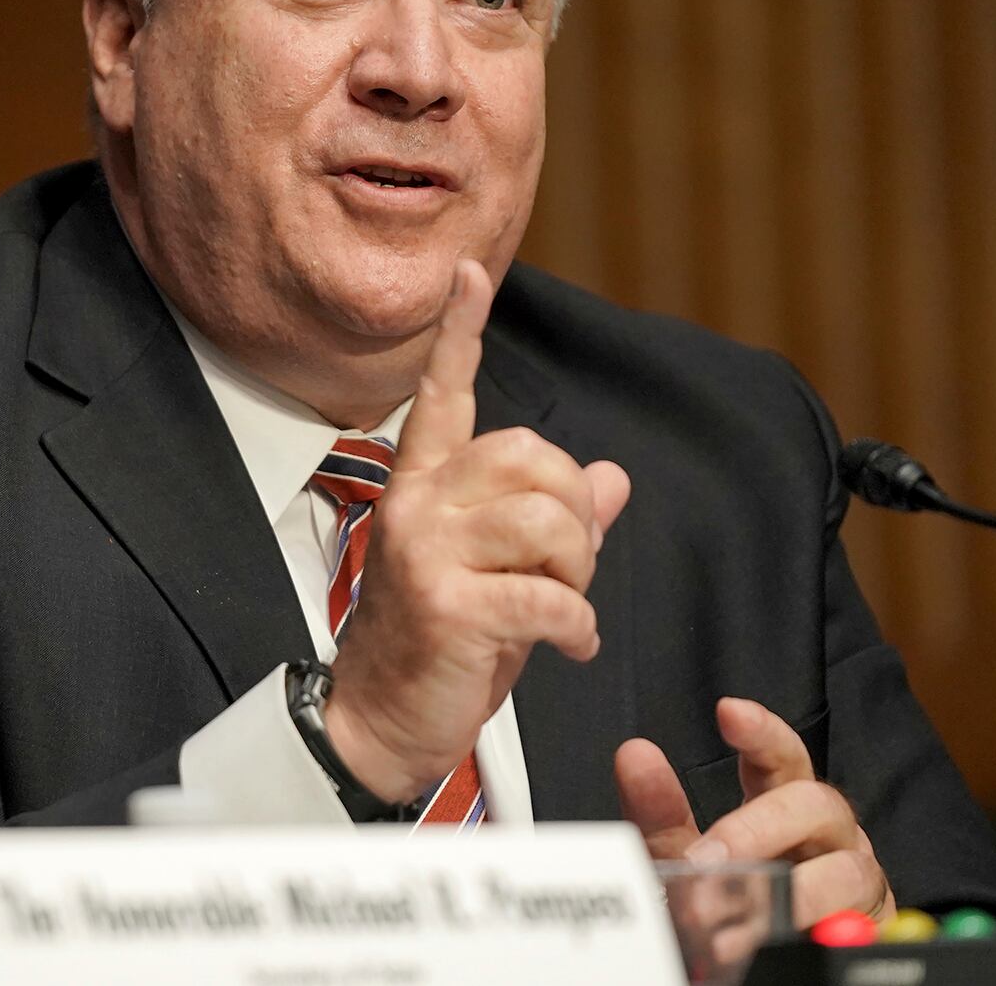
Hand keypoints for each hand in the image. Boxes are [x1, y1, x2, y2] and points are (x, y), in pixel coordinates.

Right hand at [325, 259, 631, 802]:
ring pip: (549, 520)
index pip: (445, 393)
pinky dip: (577, 625)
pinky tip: (570, 645)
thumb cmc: (441, 643)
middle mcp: (420, 505)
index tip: (468, 274)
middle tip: (570, 565)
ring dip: (580, 571)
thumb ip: (552, 521)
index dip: (461, 333)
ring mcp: (427, 553)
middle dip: (575, 513)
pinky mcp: (447, 606)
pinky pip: (549, 594)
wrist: (382, 722)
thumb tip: (613, 478)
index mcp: (425, 485)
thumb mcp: (501, 571)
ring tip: (566, 607)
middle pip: (532, 457)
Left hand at [616, 699, 894, 964]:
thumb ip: (663, 816)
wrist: (770, 963)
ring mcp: (857, 881)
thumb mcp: (693, 861)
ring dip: (787, 895)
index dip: (762, 732)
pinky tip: (775, 948)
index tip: (729, 712)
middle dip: (759, 826)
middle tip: (708, 859)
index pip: (782, 756)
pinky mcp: (872, 930)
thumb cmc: (741, 903)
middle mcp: (829, 834)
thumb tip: (634, 756)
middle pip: (814, 802)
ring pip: (844, 869)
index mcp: (786, 808)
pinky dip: (814, 935)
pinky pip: (854, 927)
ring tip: (733, 924)